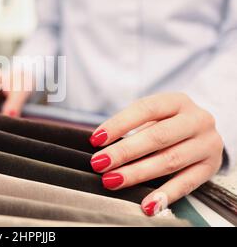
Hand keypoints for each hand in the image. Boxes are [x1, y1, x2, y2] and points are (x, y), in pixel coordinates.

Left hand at [89, 92, 223, 215]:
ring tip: (113, 181)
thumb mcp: (155, 117)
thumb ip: (133, 127)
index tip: (96, 139)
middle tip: (100, 163)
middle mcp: (197, 119)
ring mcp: (207, 144)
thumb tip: (99, 145)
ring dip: (137, 173)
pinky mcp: (211, 168)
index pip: (145, 109)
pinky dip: (165, 195)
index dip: (119, 124)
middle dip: (124, 152)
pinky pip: (187, 184)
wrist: (204, 134)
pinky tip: (147, 205)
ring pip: (169, 160)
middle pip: (157, 136)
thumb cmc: (169, 124)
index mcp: (177, 101)